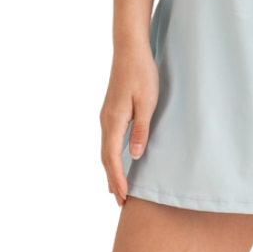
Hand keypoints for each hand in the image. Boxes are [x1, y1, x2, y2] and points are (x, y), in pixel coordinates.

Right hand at [99, 45, 158, 209]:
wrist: (129, 49)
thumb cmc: (141, 73)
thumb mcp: (147, 101)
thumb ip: (141, 129)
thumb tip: (134, 156)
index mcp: (113, 121)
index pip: (112, 158)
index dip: (118, 179)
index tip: (123, 197)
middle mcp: (105, 120)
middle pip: (105, 157)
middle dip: (112, 180)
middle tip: (120, 202)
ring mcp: (106, 115)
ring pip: (105, 149)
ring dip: (111, 169)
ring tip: (117, 187)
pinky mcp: (110, 109)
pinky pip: (108, 139)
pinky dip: (111, 155)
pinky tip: (117, 159)